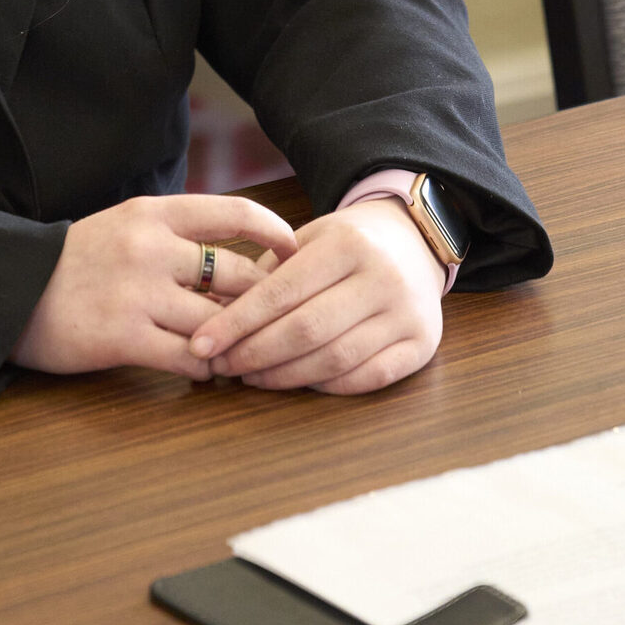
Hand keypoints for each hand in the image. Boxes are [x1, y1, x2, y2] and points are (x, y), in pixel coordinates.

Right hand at [12, 195, 298, 377]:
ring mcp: (137, 293)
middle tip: (278, 320)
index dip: (275, 233)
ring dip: (236, 341)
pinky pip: (188, 358)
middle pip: (239, 275)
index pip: (234, 213)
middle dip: (265, 303)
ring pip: (219, 322)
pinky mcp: (122, 337)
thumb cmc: (74, 261)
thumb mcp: (125, 227)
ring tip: (242, 351)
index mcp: (153, 213)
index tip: (296, 251)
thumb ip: (177, 236)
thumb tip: (240, 264)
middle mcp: (150, 248)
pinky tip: (203, 367)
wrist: (10, 289)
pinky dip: (205, 366)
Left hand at [187, 197, 444, 393]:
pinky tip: (298, 383)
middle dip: (255, 353)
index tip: (202, 343)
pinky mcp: (423, 346)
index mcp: (347, 244)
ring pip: (336, 359)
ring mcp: (407, 314)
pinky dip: (329, 386)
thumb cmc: (346, 244)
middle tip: (221, 365)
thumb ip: (264, 273)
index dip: (237, 322)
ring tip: (250, 377)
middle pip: (306, 330)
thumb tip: (212, 315)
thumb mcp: (307, 238)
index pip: (282, 291)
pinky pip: (369, 377)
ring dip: (285, 376)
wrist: (414, 242)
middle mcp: (382, 278)